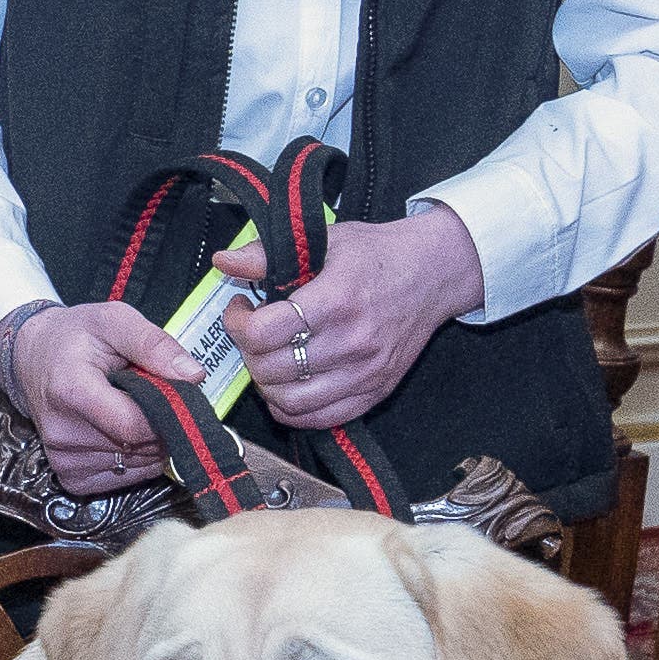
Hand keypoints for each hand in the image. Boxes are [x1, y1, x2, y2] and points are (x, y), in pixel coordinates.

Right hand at [0, 299, 196, 497]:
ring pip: (139, 465)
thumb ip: (154, 344)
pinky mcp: (70, 476)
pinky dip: (136, 458)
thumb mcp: (114, 320)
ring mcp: (65, 459)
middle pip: (141, 447)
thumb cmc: (75, 338)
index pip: (136, 426)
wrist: (33, 358)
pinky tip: (121, 432)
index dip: (165, 413)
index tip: (170, 393)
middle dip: (160, 424)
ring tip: (129, 410)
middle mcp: (63, 432)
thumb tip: (193, 375)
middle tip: (148, 395)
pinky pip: (125, 478)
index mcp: (72, 392)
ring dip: (149, 441)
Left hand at [217, 207, 483, 433]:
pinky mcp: (376, 391)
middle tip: (253, 333)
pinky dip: (293, 409)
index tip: (241, 309)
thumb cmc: (378, 255)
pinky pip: (321, 418)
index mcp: (336, 301)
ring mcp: (366, 372)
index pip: (264, 334)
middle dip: (248, 351)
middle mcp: (352, 342)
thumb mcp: (324, 240)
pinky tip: (287, 385)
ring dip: (266, 383)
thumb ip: (268, 254)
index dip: (238, 324)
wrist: (434, 273)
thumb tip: (224, 262)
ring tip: (269, 358)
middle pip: (272, 369)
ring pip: (290, 401)